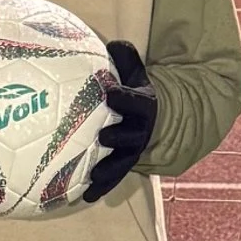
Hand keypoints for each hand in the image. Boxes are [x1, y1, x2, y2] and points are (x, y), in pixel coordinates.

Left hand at [82, 41, 157, 201]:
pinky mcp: (123, 165)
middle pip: (131, 136)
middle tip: (103, 137)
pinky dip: (101, 188)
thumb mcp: (136, 72)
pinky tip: (84, 197)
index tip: (111, 93)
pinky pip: (113, 178)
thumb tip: (112, 43)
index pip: (136, 101)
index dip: (126, 98)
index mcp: (143, 106)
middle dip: (118, 137)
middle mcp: (140, 131)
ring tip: (94, 179)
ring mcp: (132, 151)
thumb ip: (126, 57)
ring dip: (110, 171)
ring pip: (123, 162)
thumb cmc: (136, 90)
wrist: (156, 117)